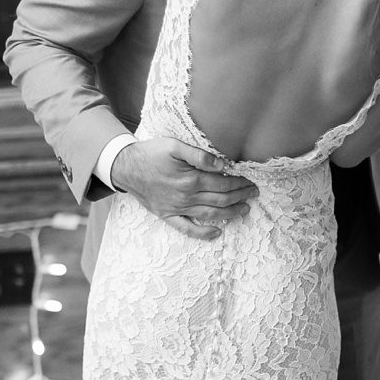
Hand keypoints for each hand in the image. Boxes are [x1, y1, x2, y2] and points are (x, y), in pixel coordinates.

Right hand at [110, 135, 254, 238]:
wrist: (125, 167)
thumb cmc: (151, 153)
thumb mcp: (174, 146)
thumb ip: (199, 155)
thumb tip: (222, 164)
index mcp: (190, 179)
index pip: (223, 183)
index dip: (239, 183)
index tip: (250, 181)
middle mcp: (186, 197)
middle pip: (220, 200)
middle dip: (240, 197)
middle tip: (253, 194)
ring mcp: (176, 208)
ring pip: (209, 214)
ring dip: (230, 214)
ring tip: (244, 210)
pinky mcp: (167, 215)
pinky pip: (186, 228)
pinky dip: (202, 233)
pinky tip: (216, 233)